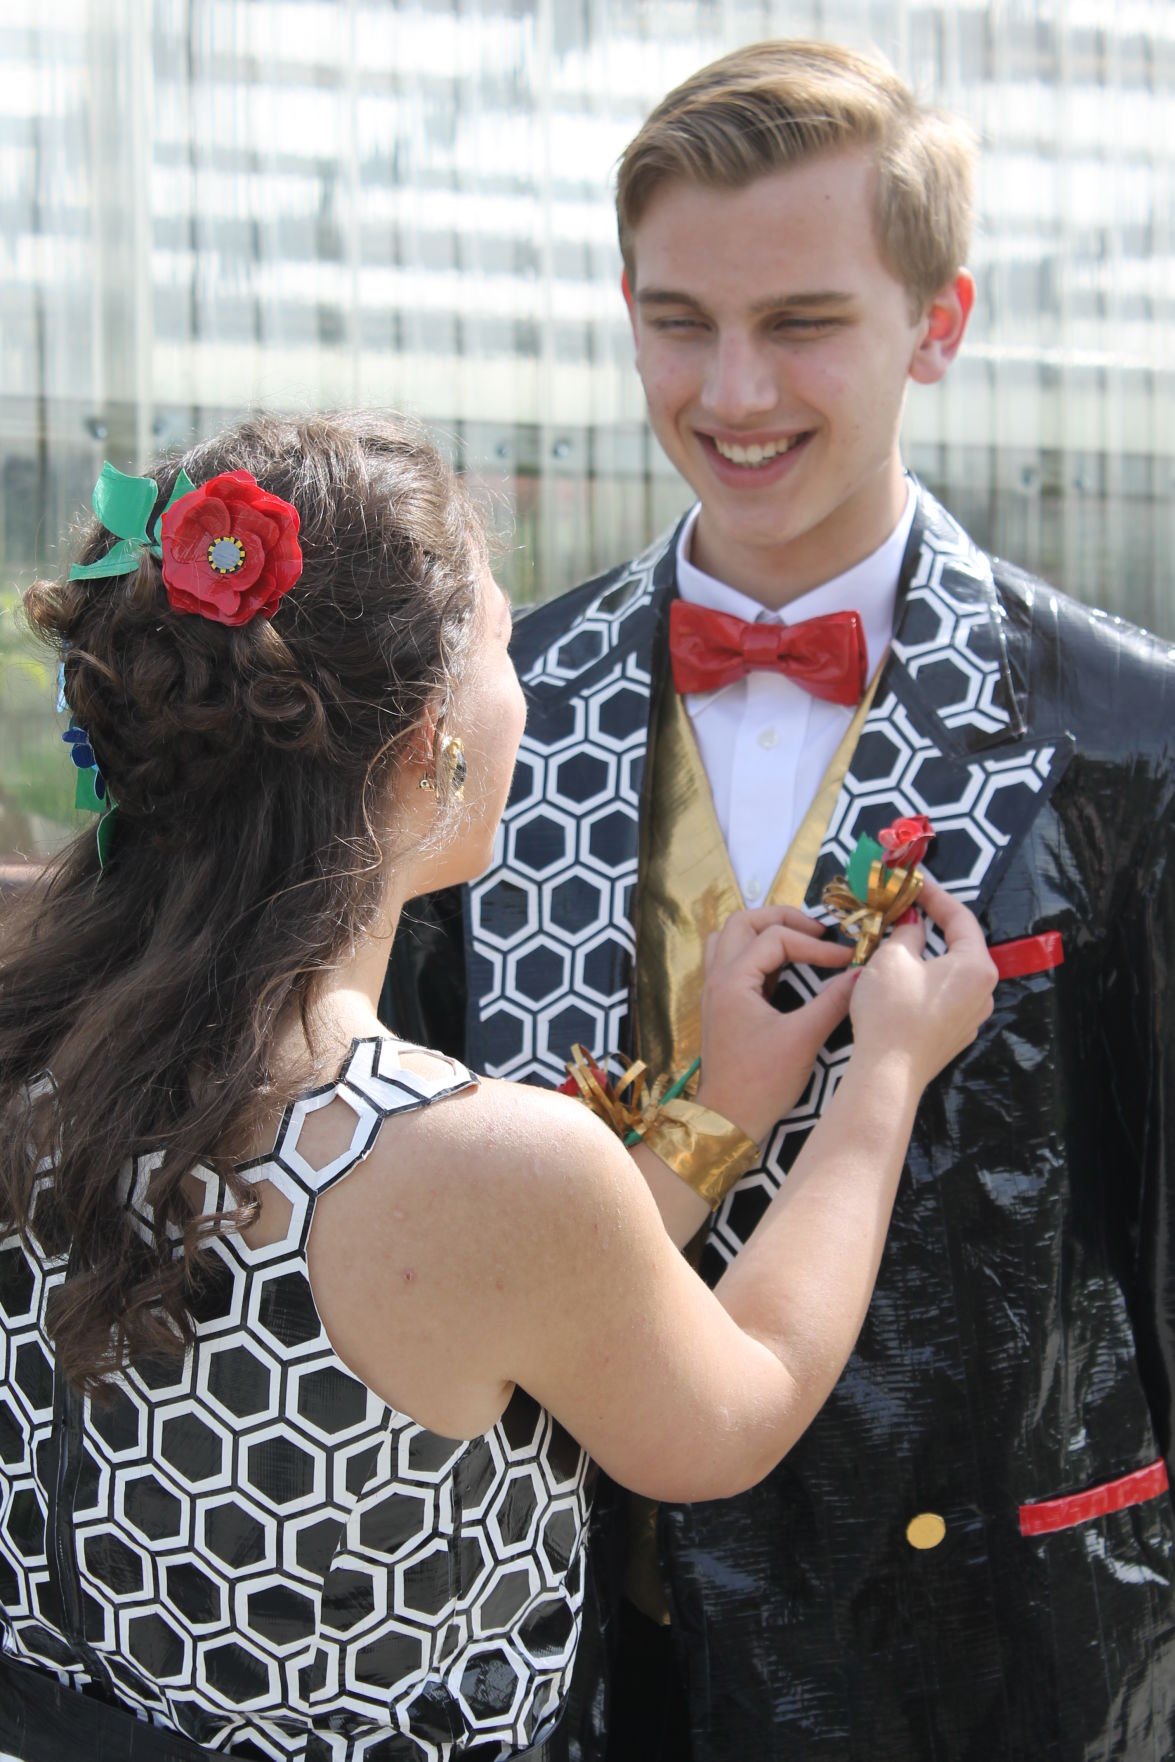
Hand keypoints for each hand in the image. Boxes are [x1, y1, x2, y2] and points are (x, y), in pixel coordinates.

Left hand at [696, 906, 855, 1141]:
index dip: (816, 945)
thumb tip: (863, 974)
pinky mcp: (720, 1005)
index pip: (777, 939)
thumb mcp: (804, 1039)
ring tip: (798, 941)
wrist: (728, 1120)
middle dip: (783, 919)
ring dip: (763, 931)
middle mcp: (717, 978)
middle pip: (743, 921)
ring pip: (731, 937)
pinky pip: (731, 959)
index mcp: (733, 980)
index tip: (846, 960)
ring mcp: (714, 990)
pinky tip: (782, 967)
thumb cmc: (763, 1082)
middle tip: (818, 932)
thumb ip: (834, 1001)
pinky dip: (755, 952)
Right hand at [848, 874, 996, 1085]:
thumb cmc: (892, 1010)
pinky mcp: (955, 1037)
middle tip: (906, 910)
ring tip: (900, 944)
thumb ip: (907, 933)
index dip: (935, 896)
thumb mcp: (892, 959)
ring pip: (951, 974)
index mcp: (976, 966)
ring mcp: (972, 1017)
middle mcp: (984, 991)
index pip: (960, 918)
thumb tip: (913, 926)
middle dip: (933, 926)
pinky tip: (902, 982)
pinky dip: (926, 982)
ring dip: (928, 956)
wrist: (889, 1075)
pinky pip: (944, 998)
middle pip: (960, 947)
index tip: (914, 881)